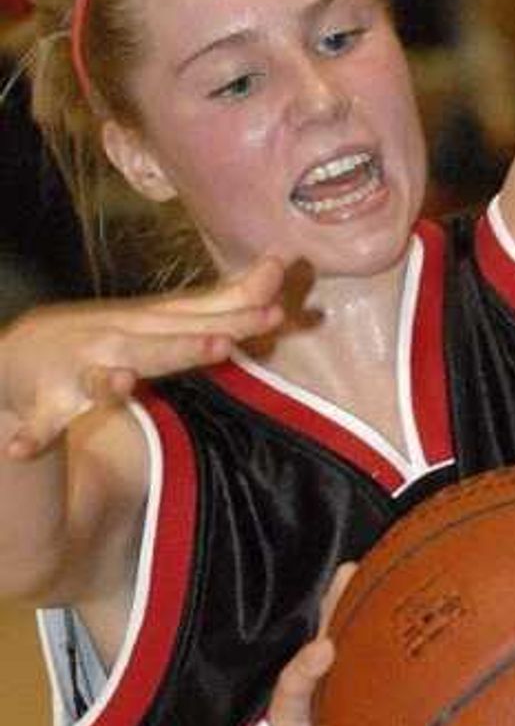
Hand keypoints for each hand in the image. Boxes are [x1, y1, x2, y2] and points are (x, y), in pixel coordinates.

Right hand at [0, 259, 285, 458]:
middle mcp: (115, 340)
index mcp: (148, 326)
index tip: (276, 309)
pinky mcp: (45, 402)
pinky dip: (30, 433)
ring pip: (96, 376)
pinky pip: (38, 422)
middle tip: (221, 346)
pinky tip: (20, 448)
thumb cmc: (108, 338)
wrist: (22, 352)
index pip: (199, 319)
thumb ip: (221, 305)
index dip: (237, 315)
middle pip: (157, 345)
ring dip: (108, 381)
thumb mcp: (164, 321)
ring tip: (120, 381)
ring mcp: (77, 368)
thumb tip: (278, 276)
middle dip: (187, 345)